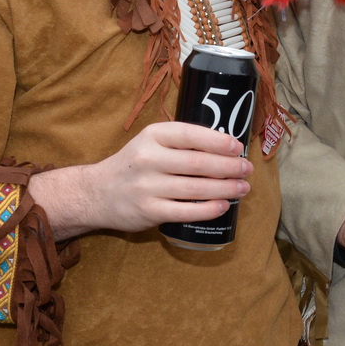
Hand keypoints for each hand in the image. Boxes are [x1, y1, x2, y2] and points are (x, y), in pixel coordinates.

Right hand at [29, 122, 253, 240]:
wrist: (97, 193)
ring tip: (242, 188)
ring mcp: (147, 186)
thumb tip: (226, 145)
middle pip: (198, 163)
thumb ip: (180, 141)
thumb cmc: (134, 164)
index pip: (190, 134)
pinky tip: (223, 206)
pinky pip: (185, 211)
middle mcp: (148, 159)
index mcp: (152, 135)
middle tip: (246, 169)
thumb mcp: (150, 142)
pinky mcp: (148, 211)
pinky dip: (208, 209)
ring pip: (196, 188)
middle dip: (229, 167)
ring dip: (225, 188)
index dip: (218, 141)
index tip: (238, 148)